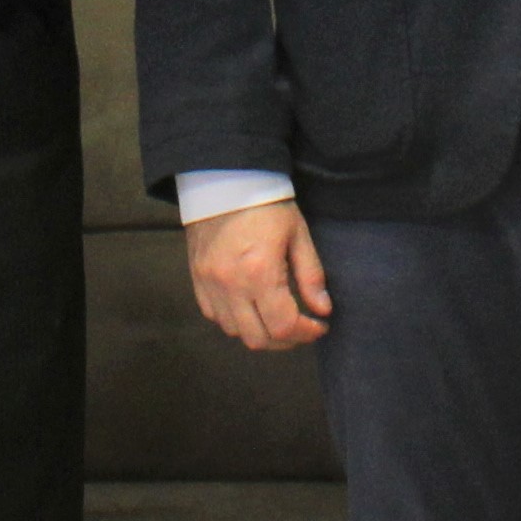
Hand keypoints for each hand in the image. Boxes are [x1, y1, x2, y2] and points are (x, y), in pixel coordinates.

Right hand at [186, 200, 331, 352]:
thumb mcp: (297, 234)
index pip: (284, 326)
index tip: (320, 325)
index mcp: (259, 272)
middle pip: (259, 339)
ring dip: (260, 332)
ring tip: (278, 319)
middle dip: (286, 340)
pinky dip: (235, 321)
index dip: (306, 333)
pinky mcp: (197, 279)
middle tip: (302, 327)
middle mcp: (230, 285)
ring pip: (235, 332)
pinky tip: (251, 307)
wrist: (224, 180)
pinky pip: (215, 316)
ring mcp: (209, 284)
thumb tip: (323, 309)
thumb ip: (311, 275)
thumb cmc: (266, 204)